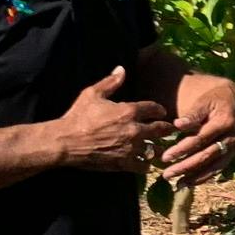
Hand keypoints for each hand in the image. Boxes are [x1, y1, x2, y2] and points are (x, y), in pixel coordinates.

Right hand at [55, 66, 175, 171]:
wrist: (65, 142)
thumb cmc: (78, 116)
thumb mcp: (92, 94)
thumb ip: (110, 82)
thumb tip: (122, 69)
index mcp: (129, 111)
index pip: (154, 108)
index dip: (160, 110)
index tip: (162, 112)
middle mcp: (134, 129)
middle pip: (160, 129)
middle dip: (166, 129)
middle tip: (169, 130)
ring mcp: (130, 148)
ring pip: (155, 149)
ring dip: (157, 148)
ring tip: (158, 148)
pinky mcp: (123, 163)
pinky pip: (143, 166)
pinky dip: (145, 165)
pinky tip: (145, 163)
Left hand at [157, 74, 234, 183]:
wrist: (234, 99)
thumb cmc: (214, 99)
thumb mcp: (204, 101)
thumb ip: (192, 114)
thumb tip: (178, 125)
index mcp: (225, 122)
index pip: (200, 139)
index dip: (182, 149)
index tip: (165, 157)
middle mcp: (233, 137)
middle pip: (206, 155)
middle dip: (186, 166)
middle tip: (167, 174)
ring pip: (214, 165)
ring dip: (195, 176)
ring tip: (178, 184)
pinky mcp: (234, 153)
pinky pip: (219, 168)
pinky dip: (205, 177)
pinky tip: (190, 182)